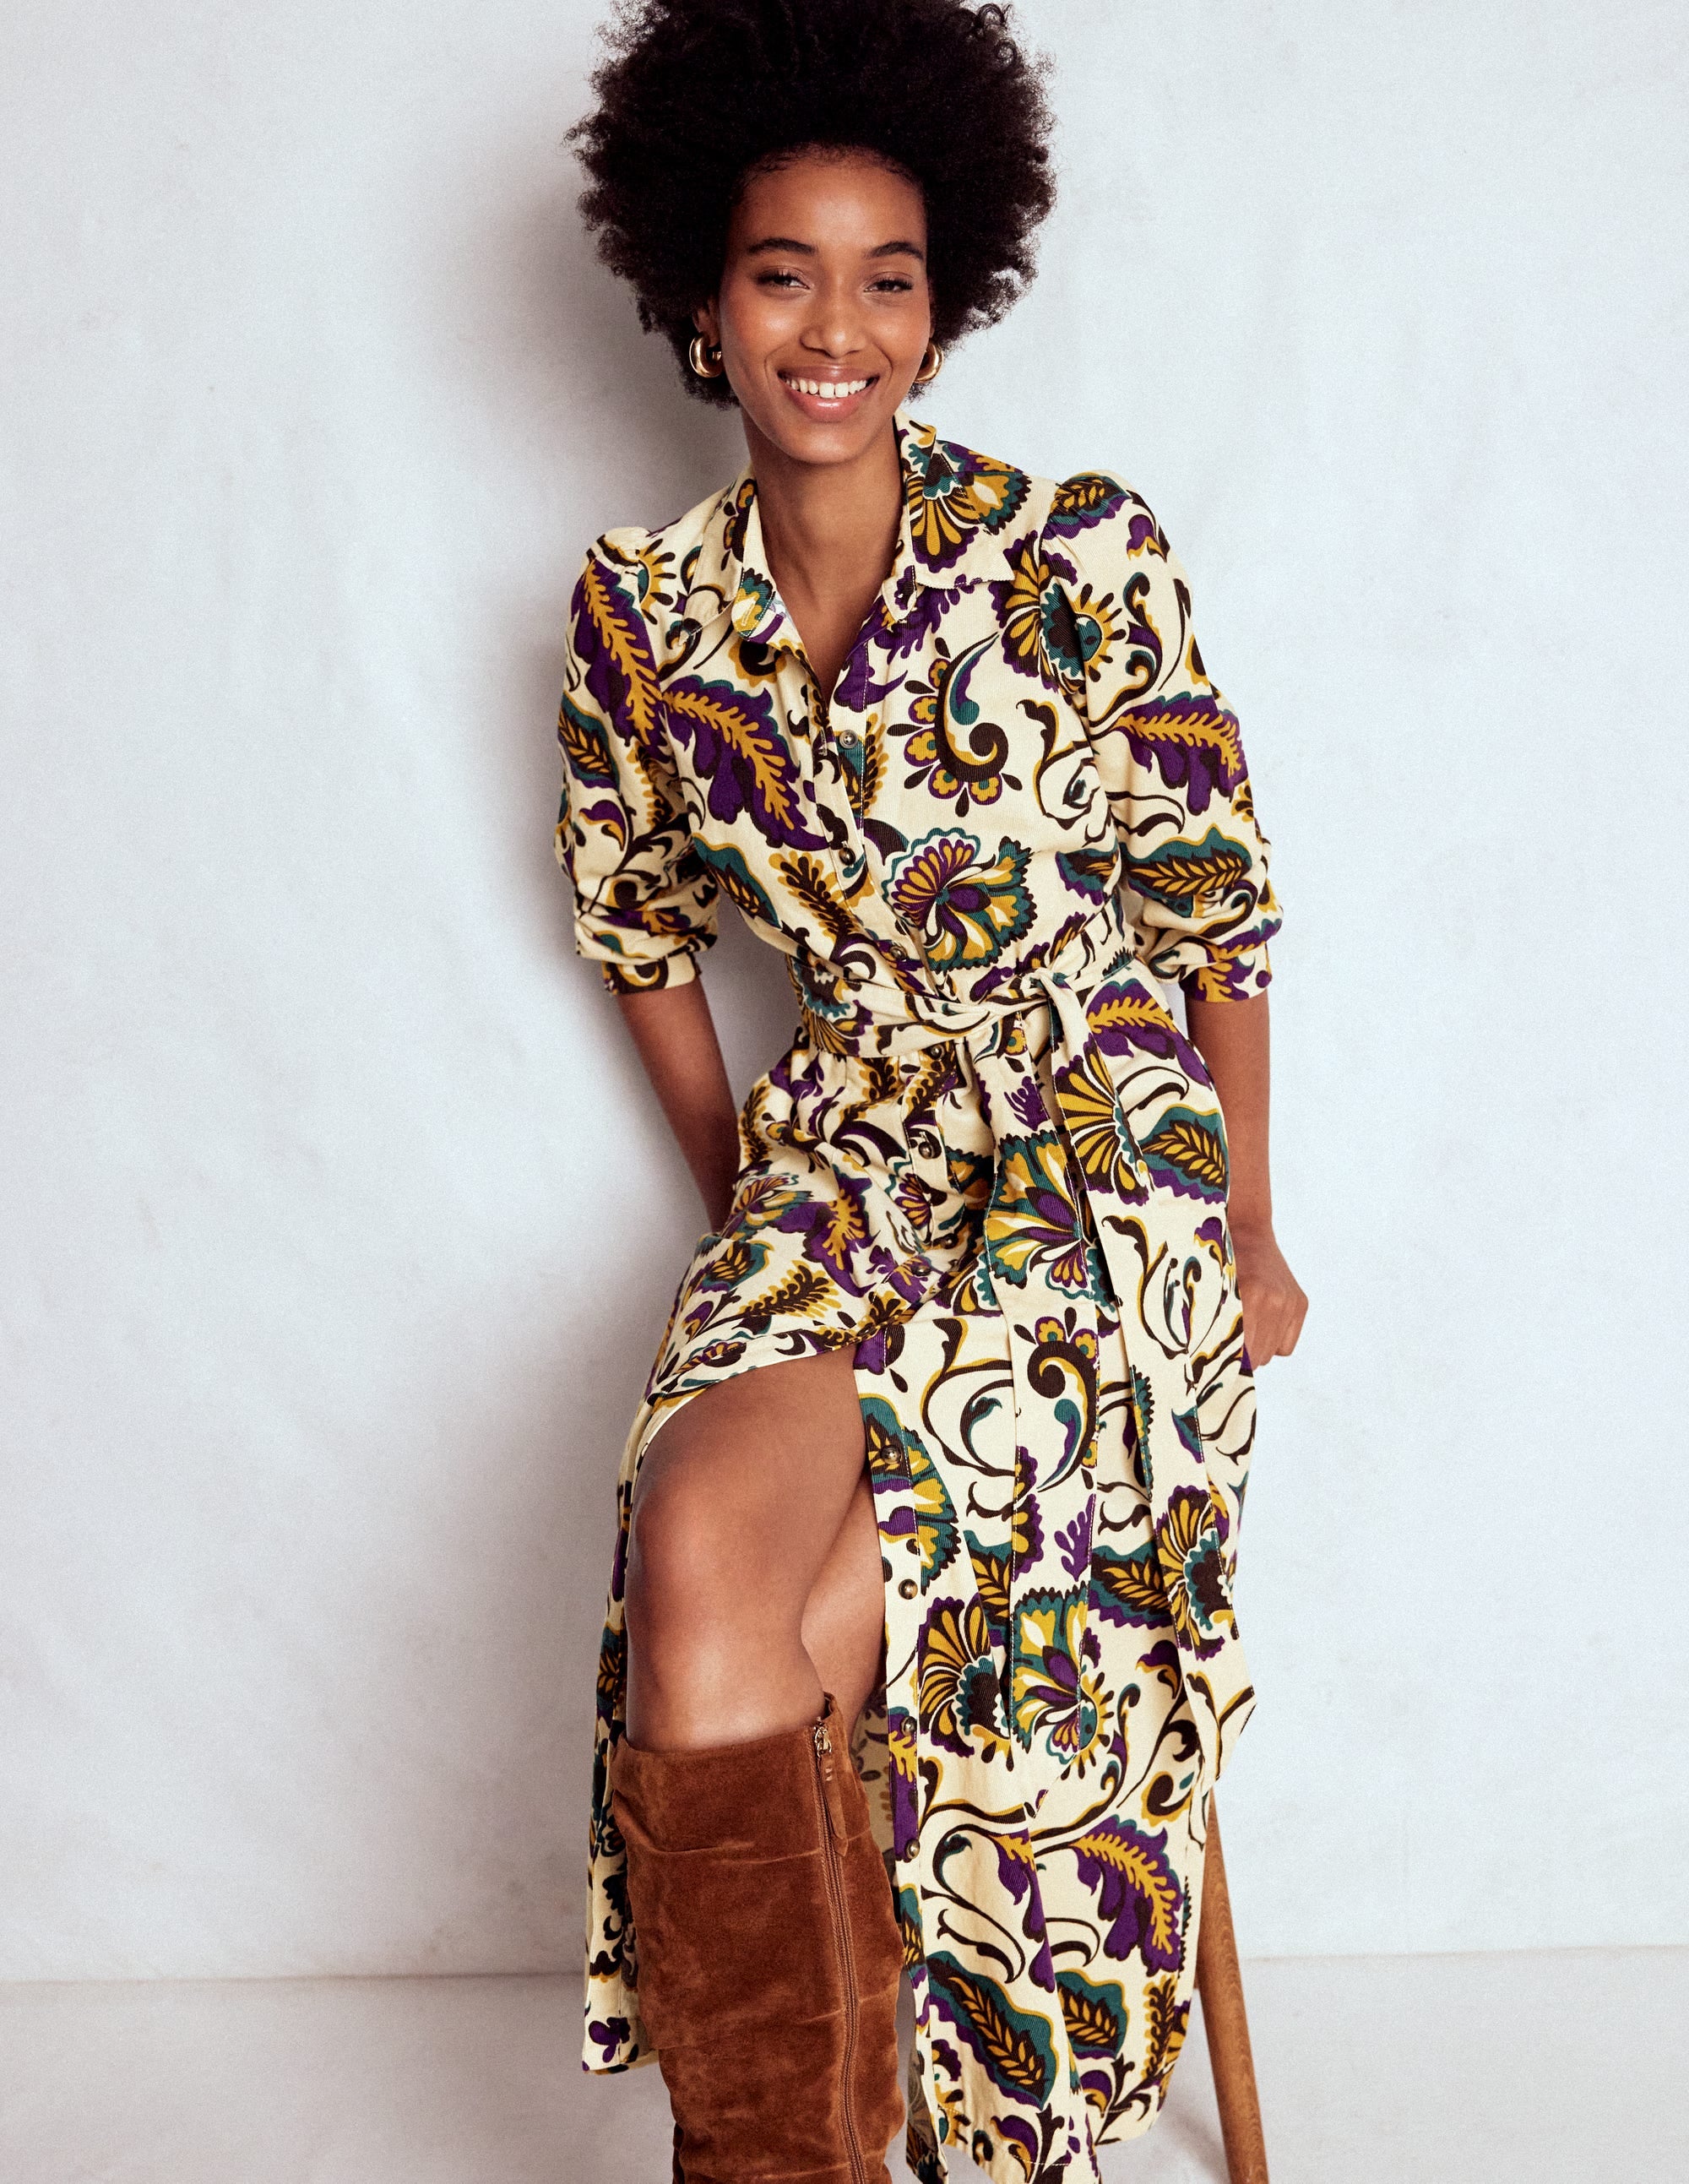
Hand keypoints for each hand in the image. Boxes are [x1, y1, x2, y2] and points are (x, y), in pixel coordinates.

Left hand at [1230, 1217, 1306, 1366]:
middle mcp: (1275, 1301)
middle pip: (1258, 1357)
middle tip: (1229, 1341)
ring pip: (1272, 1352)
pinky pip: (1286, 1345)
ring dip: (1257, 1347)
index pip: (1241, 1354)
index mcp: (1250, 1298)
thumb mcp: (1212, 1293)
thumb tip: (1216, 1363)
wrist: (1248, 1231)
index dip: (1228, 1360)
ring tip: (1245, 1326)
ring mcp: (1290, 1302)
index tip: (1218, 1358)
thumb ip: (1216, 1326)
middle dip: (1243, 1355)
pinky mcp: (1301, 1303)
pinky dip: (1274, 1341)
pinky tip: (1262, 1323)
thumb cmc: (1220, 1264)